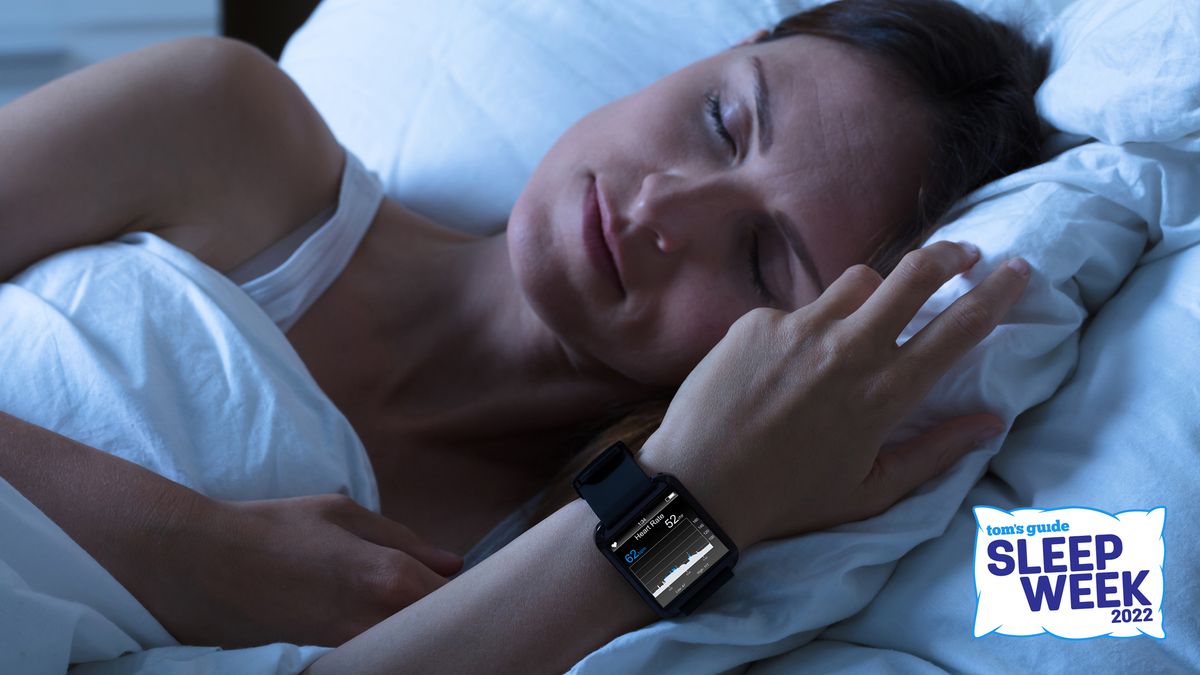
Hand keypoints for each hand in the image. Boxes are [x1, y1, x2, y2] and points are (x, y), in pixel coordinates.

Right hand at [150, 493, 462, 647]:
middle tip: (448, 600)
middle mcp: (378, 618)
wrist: (199, 566)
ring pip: (410, 644)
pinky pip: (377, 653)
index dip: (470, 593)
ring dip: (420, 630)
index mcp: (390, 575)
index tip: (472, 584)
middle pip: (440, 630)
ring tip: (414, 611)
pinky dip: (389, 642)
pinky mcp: (328, 659)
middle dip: (450, 616)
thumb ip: (404, 540)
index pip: (457, 597)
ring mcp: (353, 646)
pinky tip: (383, 628)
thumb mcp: (342, 514)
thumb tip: (454, 563)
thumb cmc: (273, 529)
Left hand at [639, 241, 1029, 546]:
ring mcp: (799, 327)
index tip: (1018, 269)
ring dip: (875, 292)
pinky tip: (786, 364)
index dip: (997, 293)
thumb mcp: (872, 491)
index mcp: (886, 393)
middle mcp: (849, 348)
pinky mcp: (756, 320)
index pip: (959, 328)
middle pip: (915, 273)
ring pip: (857, 281)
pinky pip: (798, 308)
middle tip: (963, 255)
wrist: (697, 485)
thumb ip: (936, 453)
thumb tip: (991, 421)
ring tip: (868, 320)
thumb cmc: (790, 498)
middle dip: (949, 255)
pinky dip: (808, 326)